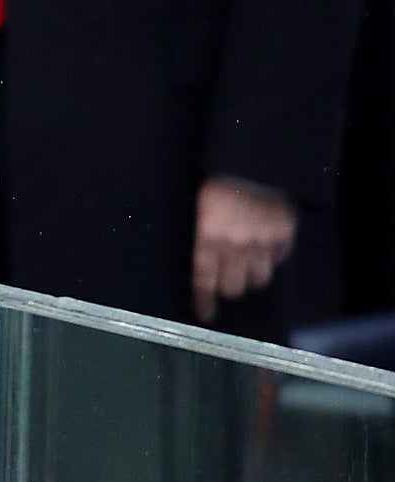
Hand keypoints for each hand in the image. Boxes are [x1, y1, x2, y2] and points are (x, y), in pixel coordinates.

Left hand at [192, 177, 296, 321]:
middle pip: (233, 287)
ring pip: (258, 280)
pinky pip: (277, 261)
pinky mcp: (282, 238)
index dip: (204, 300)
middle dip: (228, 286)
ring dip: (250, 276)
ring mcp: (261, 245)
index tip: (205, 313)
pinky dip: (271, 259)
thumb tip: (204, 262)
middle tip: (227, 279)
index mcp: (209, 239)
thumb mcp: (199, 210)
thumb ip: (202, 237)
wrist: (253, 168)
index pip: (204, 280)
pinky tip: (265, 248)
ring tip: (247, 265)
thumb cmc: (218, 187)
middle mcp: (235, 248)